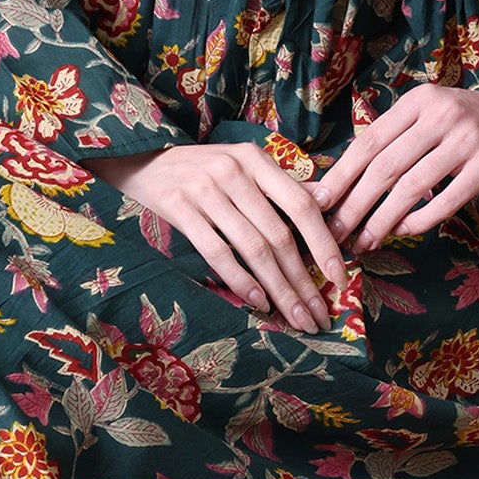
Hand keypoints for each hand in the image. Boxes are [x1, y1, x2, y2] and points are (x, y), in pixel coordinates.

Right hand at [91, 141, 348, 331]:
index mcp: (255, 160)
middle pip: (279, 235)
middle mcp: (233, 172)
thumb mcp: (241, 166)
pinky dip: (240, 279)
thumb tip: (327, 202)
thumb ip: (281, 186)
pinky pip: (217, 252)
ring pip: (253, 248)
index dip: (323, 245)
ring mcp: (205, 190)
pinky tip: (258, 302)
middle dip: (303, 282)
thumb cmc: (198, 169)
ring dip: (278, 289)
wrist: (138, 160)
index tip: (340, 280)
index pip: (301, 205)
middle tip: (319, 316)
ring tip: (295, 318)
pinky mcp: (179, 208)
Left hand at [312, 84, 478, 253]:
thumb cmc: (460, 124)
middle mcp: (440, 116)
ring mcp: (466, 140)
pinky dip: (420, 220)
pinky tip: (403, 231)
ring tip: (365, 241)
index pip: (369, 141)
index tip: (319, 203)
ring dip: (383, 219)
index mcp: (417, 101)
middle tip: (336, 232)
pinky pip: (446, 201)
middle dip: (355, 204)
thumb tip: (340, 180)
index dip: (341, 175)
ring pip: (412, 187)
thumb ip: (391, 138)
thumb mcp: (425, 115)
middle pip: (386, 166)